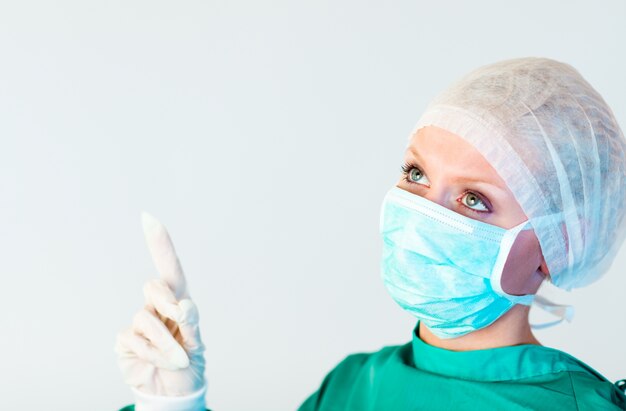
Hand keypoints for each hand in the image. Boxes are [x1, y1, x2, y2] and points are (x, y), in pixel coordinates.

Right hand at [115, 212, 205, 395]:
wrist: (173, 393)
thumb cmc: (188, 363)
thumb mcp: (197, 343)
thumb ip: (191, 322)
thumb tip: (184, 304)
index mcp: (178, 302)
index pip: (170, 269)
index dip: (159, 244)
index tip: (149, 218)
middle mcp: (157, 307)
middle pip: (153, 286)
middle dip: (167, 301)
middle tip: (182, 319)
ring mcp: (139, 323)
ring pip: (146, 317)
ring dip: (167, 341)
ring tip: (179, 358)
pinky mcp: (125, 341)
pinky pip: (135, 340)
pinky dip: (154, 354)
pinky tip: (161, 363)